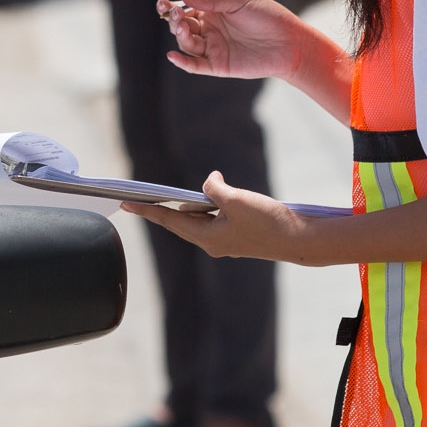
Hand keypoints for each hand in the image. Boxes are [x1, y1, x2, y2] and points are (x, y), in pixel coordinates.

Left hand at [123, 172, 306, 260]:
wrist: (300, 240)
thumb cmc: (268, 222)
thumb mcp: (236, 200)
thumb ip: (214, 189)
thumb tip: (208, 183)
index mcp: (207, 237)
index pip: (169, 220)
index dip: (147, 211)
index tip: (126, 205)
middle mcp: (213, 242)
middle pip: (182, 220)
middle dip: (168, 206)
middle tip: (146, 196)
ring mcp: (227, 240)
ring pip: (202, 218)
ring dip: (198, 203)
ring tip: (204, 190)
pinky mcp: (240, 235)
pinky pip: (217, 218)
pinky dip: (214, 205)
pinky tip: (223, 194)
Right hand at [159, 0, 307, 81]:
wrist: (289, 42)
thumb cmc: (269, 17)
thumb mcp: (239, 0)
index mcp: (214, 11)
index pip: (186, 8)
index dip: (172, 6)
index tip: (163, 2)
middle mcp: (211, 29)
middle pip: (182, 26)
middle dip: (175, 19)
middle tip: (177, 14)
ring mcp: (214, 48)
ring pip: (187, 43)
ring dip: (181, 34)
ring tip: (184, 26)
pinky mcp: (219, 65)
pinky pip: (195, 65)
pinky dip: (182, 62)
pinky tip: (173, 55)